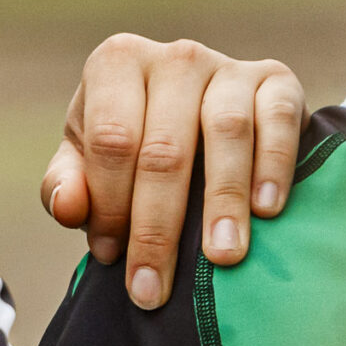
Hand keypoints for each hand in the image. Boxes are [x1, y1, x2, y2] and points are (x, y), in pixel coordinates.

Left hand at [40, 36, 304, 309]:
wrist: (203, 110)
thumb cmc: (133, 143)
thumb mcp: (88, 161)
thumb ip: (66, 186)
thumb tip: (69, 209)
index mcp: (116, 64)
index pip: (110, 141)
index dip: (110, 204)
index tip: (113, 258)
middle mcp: (172, 58)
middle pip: (163, 148)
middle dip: (157, 226)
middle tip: (156, 287)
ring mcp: (228, 65)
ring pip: (225, 132)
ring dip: (223, 200)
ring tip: (221, 257)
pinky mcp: (277, 80)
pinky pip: (279, 119)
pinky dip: (274, 165)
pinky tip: (268, 211)